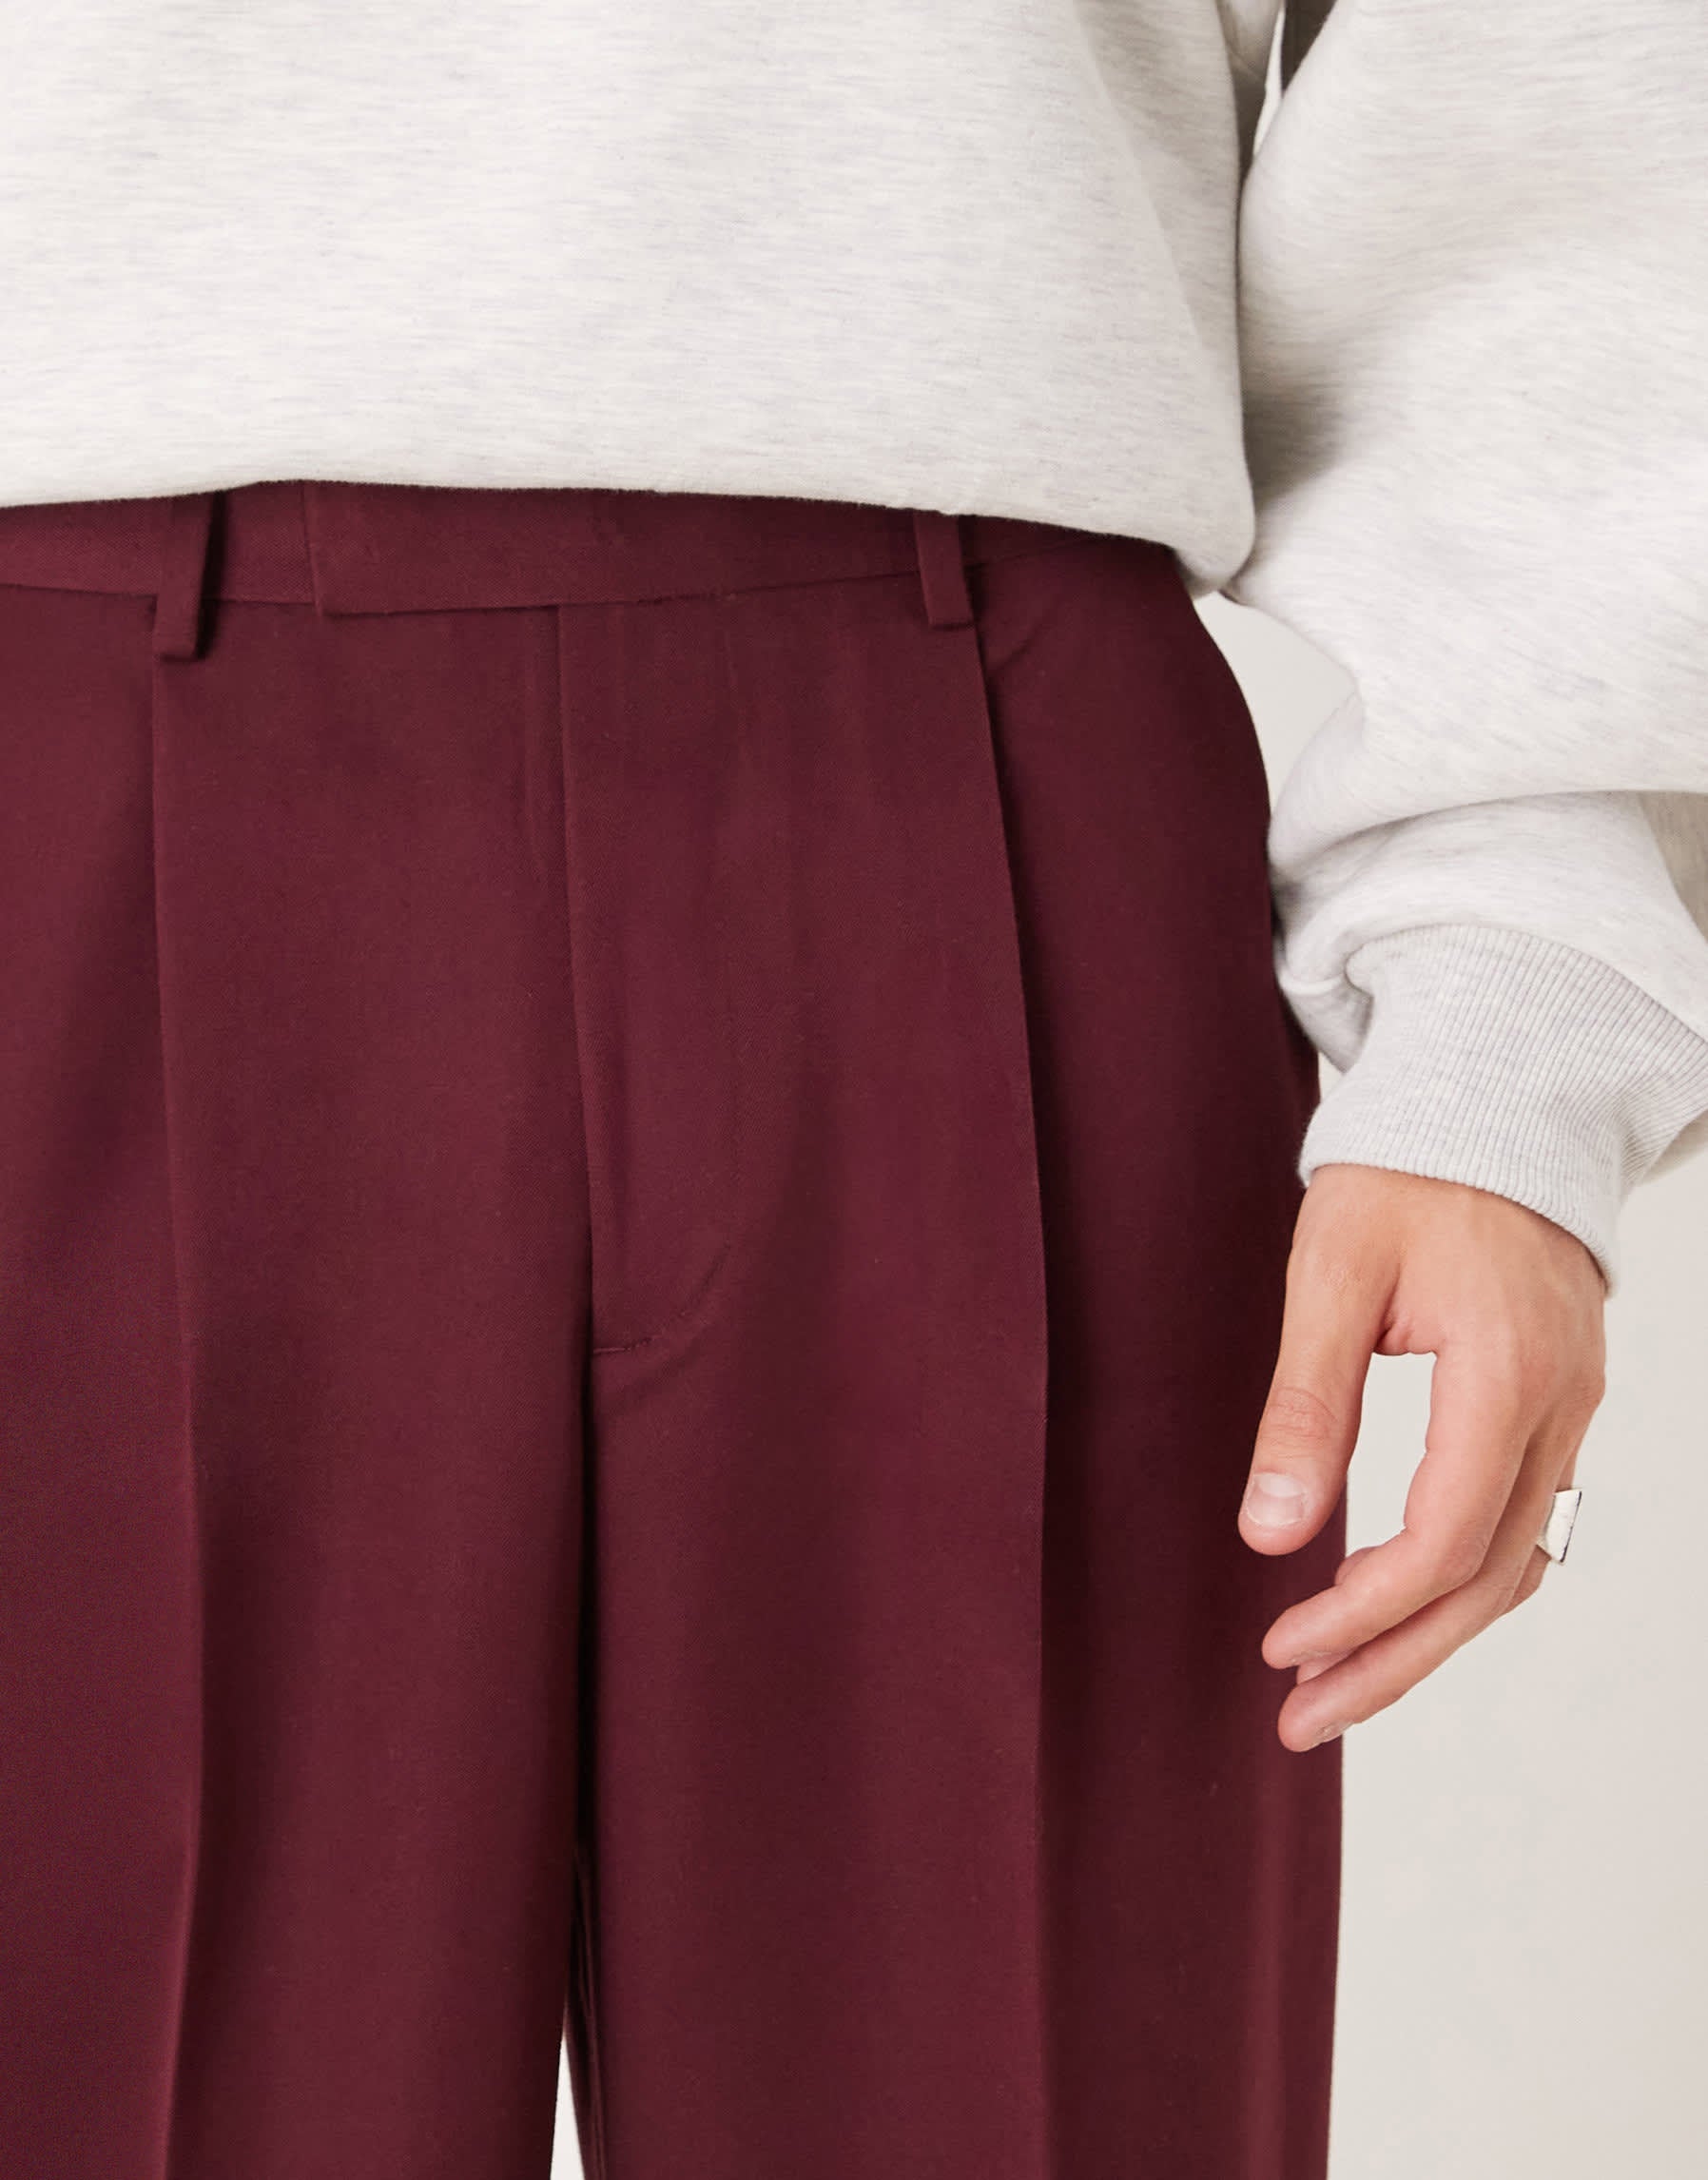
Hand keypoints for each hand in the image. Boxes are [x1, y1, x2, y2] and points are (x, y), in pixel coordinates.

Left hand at [1239, 1162, 1606, 1752]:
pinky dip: (1461, 1582)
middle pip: (1488, 1580)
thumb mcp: (1330, 1275)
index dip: (1362, 1611)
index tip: (1282, 1649)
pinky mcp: (1559, 1404)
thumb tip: (1269, 1534)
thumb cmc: (1405, 1175)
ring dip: (1429, 1637)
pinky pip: (1523, 1521)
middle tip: (1302, 1720)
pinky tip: (1397, 1610)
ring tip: (1336, 1690)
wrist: (1494, 1104)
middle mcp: (1560, 1408)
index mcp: (1507, 1375)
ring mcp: (1573, 1410)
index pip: (1443, 1539)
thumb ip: (1306, 1405)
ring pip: (1514, 1564)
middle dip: (1392, 1662)